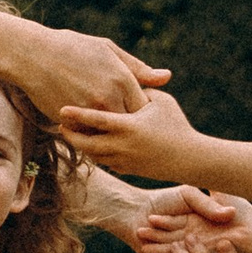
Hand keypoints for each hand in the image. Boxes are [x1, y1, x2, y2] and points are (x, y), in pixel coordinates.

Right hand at [4, 22, 168, 121]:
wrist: (33, 56)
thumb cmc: (73, 48)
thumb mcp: (108, 50)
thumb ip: (138, 68)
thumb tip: (166, 78)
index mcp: (121, 80)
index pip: (145, 108)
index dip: (143, 112)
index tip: (139, 111)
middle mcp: (108, 98)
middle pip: (129, 124)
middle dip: (129, 126)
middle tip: (127, 126)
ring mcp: (88, 112)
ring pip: (109, 134)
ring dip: (109, 133)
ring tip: (108, 128)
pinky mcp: (71, 121)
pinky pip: (88, 135)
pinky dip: (90, 133)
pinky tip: (88, 127)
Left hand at [55, 83, 198, 174]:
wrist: (191, 158)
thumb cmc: (177, 125)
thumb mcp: (161, 101)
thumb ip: (140, 91)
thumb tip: (124, 83)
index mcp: (129, 127)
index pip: (96, 120)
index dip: (77, 114)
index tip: (61, 109)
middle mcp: (123, 146)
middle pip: (87, 144)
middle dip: (71, 136)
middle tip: (60, 126)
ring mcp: (124, 161)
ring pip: (94, 155)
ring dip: (82, 146)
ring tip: (73, 134)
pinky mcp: (129, 170)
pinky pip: (106, 162)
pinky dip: (97, 154)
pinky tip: (91, 146)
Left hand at [129, 184, 251, 252]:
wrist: (137, 210)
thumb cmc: (165, 200)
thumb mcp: (191, 195)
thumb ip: (210, 204)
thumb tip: (231, 215)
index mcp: (215, 235)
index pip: (241, 249)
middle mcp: (206, 251)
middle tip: (227, 243)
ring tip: (189, 239)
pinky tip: (175, 247)